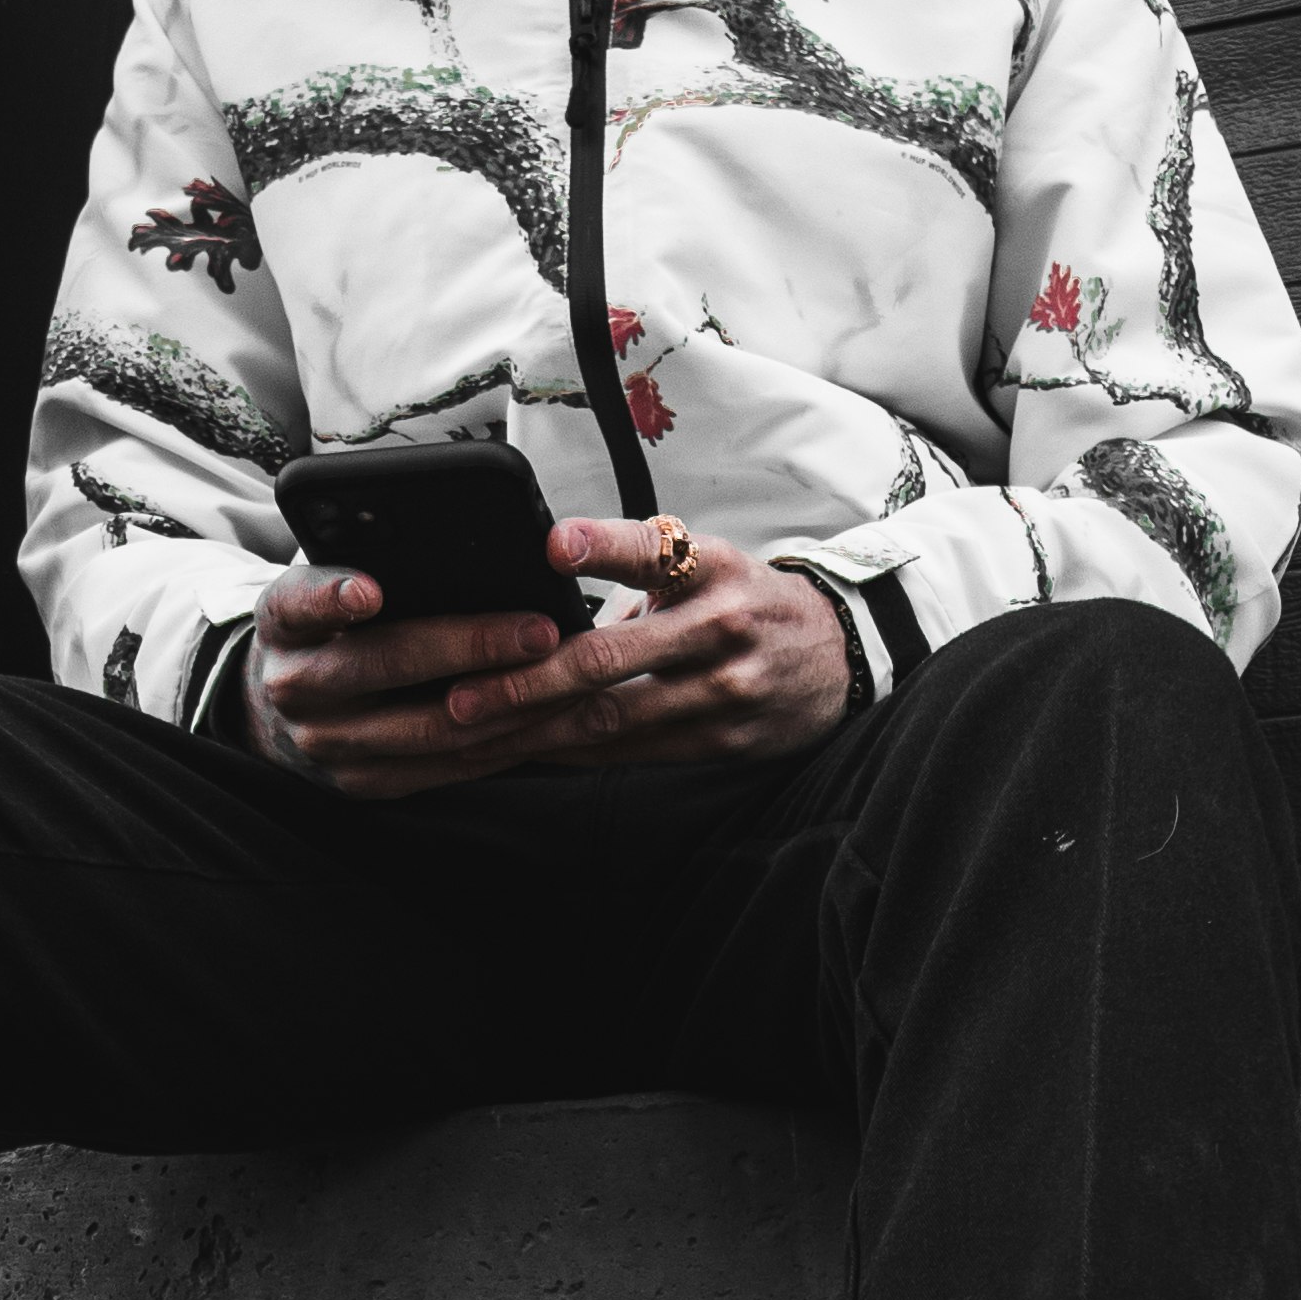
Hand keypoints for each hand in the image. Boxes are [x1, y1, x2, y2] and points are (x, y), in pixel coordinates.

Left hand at [237, 523, 850, 794]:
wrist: (837, 654)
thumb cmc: (744, 599)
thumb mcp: (705, 561)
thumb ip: (636, 564)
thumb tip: (541, 566)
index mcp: (711, 567)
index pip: (653, 552)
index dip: (603, 548)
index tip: (553, 546)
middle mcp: (719, 626)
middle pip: (611, 657)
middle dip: (529, 680)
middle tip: (463, 695)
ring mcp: (724, 689)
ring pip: (613, 717)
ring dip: (535, 728)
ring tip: (472, 732)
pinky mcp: (725, 739)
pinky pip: (634, 750)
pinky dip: (574, 753)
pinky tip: (524, 753)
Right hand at [239, 563, 576, 797]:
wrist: (281, 712)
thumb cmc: (329, 628)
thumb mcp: (325, 589)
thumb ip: (367, 565)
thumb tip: (463, 539)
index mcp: (282, 623)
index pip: (299, 603)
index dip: (332, 597)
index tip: (370, 590)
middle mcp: (294, 685)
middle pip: (384, 665)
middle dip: (470, 646)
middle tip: (539, 630)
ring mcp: (327, 744)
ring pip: (426, 727)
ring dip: (504, 701)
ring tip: (562, 671)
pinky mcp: (363, 782)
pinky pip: (442, 767)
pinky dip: (498, 742)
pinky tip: (543, 715)